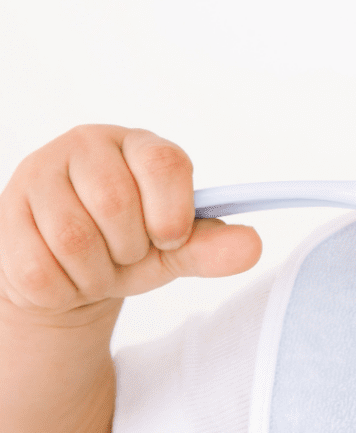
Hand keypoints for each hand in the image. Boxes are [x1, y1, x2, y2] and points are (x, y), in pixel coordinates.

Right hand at [0, 125, 260, 315]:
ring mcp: (39, 175)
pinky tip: (66, 275)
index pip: (165, 164)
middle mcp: (86, 145)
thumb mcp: (177, 249)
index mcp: (138, 144)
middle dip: (130, 249)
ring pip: (75, 238)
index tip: (169, 238)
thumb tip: (253, 246)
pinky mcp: (7, 214)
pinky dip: (64, 288)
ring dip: (96, 272)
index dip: (173, 213)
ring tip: (99, 266)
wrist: (71, 274)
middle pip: (116, 203)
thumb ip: (213, 246)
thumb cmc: (130, 248)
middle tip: (127, 254)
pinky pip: (40, 268)